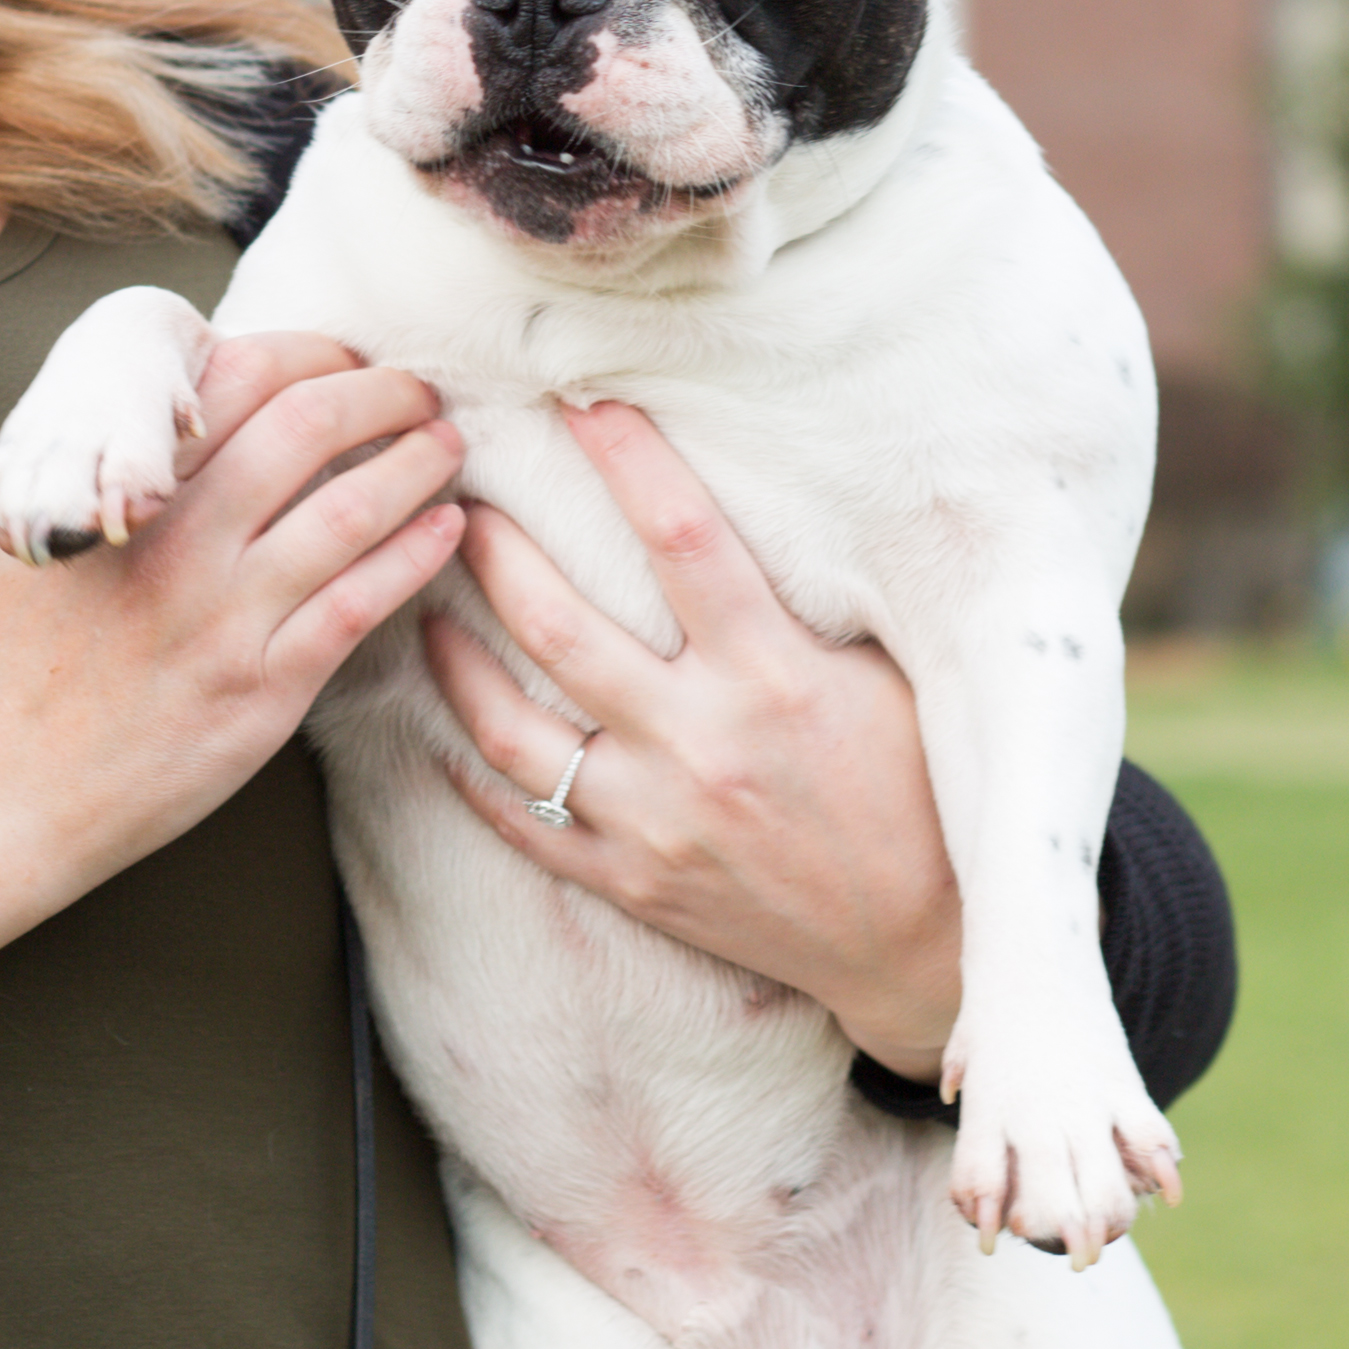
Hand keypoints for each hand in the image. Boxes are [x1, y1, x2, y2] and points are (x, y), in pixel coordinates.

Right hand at [0, 331, 459, 1067]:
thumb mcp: (30, 536)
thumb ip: (105, 470)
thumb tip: (183, 407)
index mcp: (117, 492)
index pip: (236, 377)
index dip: (310, 351)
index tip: (342, 354)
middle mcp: (174, 542)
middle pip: (309, 425)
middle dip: (381, 392)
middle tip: (416, 388)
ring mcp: (222, 620)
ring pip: (352, 508)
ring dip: (417, 462)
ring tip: (446, 444)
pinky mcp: (259, 695)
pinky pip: (362, 604)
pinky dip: (418, 553)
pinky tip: (448, 528)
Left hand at [416, 399, 965, 1077]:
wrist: (919, 948)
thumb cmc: (918, 793)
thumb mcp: (895, 678)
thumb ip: (817, 604)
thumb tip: (773, 494)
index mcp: (776, 678)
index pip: (684, 541)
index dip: (628, 462)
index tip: (582, 400)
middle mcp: (703, 747)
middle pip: (562, 630)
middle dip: (498, 552)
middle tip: (461, 494)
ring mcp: (657, 825)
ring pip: (515, 734)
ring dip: (459, 659)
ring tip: (429, 603)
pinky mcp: (635, 885)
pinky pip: (525, 826)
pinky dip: (473, 778)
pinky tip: (446, 731)